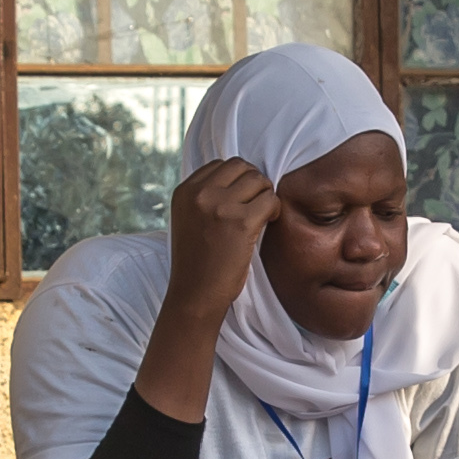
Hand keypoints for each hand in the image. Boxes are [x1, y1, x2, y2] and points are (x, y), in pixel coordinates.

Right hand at [165, 156, 278, 310]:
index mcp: (184, 191)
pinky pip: (270, 200)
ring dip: (265, 195)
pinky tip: (267, 223)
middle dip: (253, 182)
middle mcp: (200, 194)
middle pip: (241, 166)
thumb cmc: (196, 262)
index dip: (237, 179)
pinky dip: (274, 210)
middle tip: (256, 203)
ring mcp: (220, 206)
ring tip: (262, 214)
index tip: (241, 197)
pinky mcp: (241, 222)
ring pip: (258, 180)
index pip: (220, 164)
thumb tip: (238, 179)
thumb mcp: (188, 219)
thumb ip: (205, 197)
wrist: (194, 294)